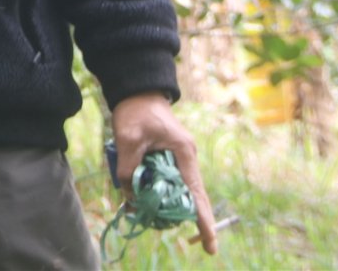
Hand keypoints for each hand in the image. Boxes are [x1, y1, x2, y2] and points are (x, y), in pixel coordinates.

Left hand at [112, 92, 217, 255]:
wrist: (137, 92)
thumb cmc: (136, 111)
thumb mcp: (128, 138)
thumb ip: (128, 167)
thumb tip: (129, 195)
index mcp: (183, 153)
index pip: (196, 192)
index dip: (203, 219)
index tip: (210, 244)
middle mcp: (186, 159)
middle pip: (192, 196)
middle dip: (191, 218)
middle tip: (199, 245)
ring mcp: (179, 159)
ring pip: (178, 190)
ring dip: (169, 205)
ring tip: (155, 217)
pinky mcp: (169, 158)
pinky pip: (168, 182)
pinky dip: (160, 193)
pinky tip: (147, 200)